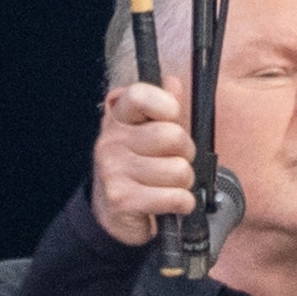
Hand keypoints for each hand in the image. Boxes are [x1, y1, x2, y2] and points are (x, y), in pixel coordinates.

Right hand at [93, 77, 197, 245]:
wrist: (114, 213)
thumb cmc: (138, 168)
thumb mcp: (148, 133)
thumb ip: (163, 108)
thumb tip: (172, 82)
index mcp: (118, 118)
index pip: (141, 95)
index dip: (167, 106)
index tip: (173, 119)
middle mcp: (111, 140)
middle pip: (174, 136)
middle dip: (185, 153)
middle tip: (175, 161)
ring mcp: (113, 170)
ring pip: (179, 170)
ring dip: (184, 183)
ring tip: (169, 185)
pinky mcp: (122, 199)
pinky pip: (176, 197)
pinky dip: (184, 203)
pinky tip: (173, 203)